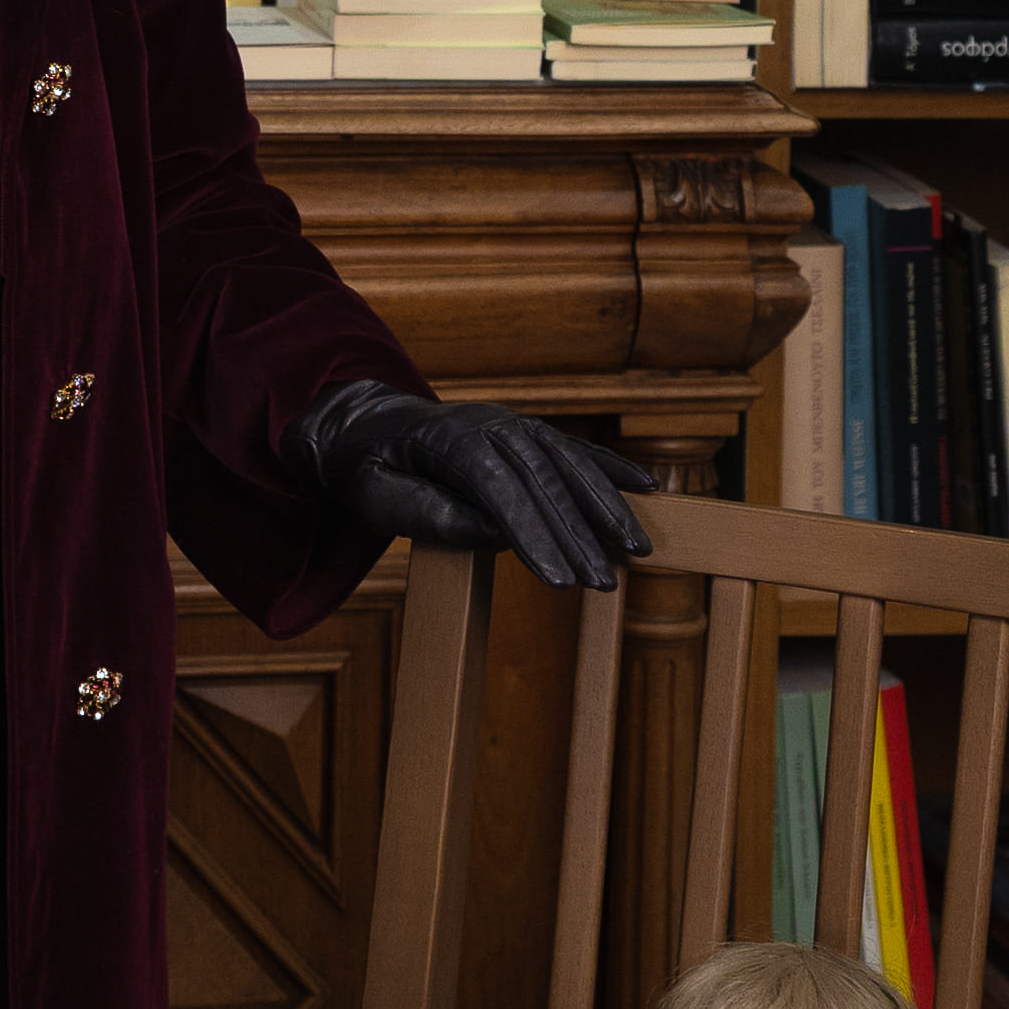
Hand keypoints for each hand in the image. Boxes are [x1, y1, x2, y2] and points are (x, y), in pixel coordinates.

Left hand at [291, 379, 656, 590]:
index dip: (531, 534)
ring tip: (637, 549)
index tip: (557, 579)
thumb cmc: (365, 466)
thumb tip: (494, 537)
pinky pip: (575, 450)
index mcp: (448, 438)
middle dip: (577, 533)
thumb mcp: (374, 495)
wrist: (364, 425)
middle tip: (603, 583)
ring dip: (606, 505)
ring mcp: (513, 425)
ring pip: (569, 463)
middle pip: (542, 480)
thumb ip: (429, 515)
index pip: (498, 488)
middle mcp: (490, 424)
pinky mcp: (526, 434)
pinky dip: (610, 469)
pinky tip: (645, 489)